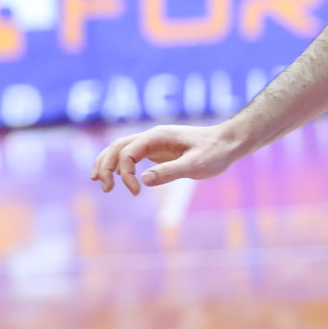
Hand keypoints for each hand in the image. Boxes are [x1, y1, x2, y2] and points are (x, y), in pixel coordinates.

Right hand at [91, 122, 244, 194]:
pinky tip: (117, 179)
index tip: (136, 192)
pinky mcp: (157, 151)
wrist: (229, 142)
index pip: (128, 153)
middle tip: (103, 188)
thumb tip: (142, 180)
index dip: (126, 173)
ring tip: (99, 182)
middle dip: (105, 166)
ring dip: (107, 164)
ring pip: (120, 150)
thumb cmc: (215, 152)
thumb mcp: (195, 165)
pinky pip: (131, 156)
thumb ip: (169, 172)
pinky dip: (120, 166)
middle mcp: (151, 137)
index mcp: (156, 136)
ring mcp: (152, 143)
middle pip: (116, 147)